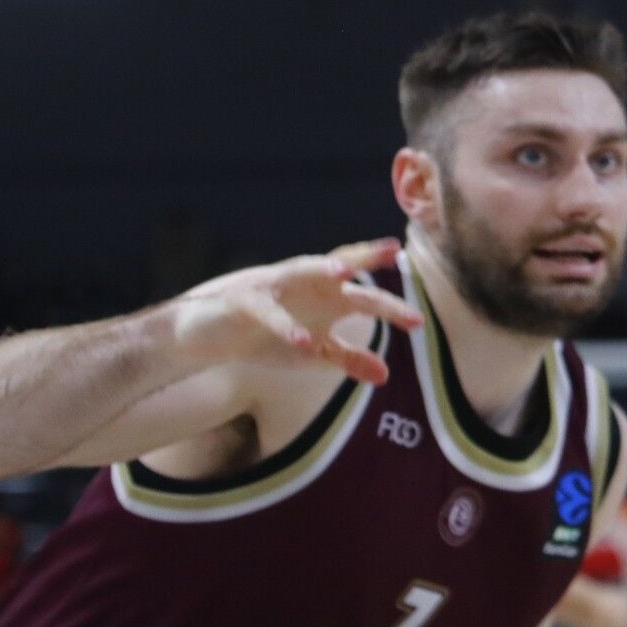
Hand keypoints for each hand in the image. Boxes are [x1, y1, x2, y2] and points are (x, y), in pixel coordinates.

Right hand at [173, 238, 420, 382]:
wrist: (207, 339)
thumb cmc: (264, 339)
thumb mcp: (312, 353)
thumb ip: (347, 359)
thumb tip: (386, 375)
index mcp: (322, 296)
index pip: (361, 293)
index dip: (389, 301)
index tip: (418, 320)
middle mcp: (301, 284)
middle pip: (338, 266)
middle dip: (364, 258)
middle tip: (392, 251)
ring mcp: (272, 288)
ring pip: (300, 271)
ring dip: (322, 269)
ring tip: (346, 276)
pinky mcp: (242, 301)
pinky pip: (266, 310)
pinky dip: (284, 324)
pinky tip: (302, 340)